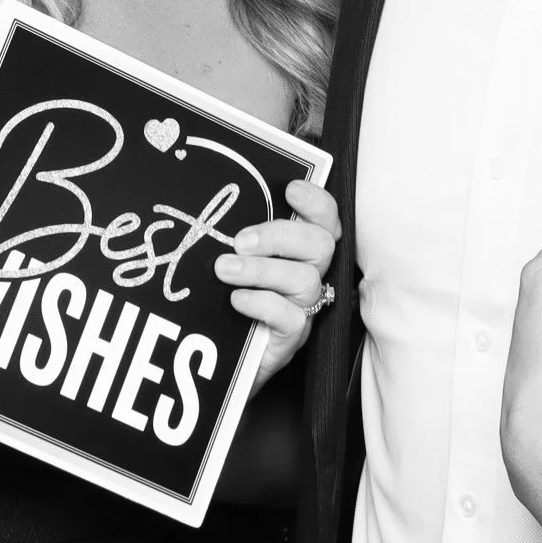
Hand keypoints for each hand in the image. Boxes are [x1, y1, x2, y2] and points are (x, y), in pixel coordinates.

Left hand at [215, 179, 339, 391]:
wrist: (218, 353)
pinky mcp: (291, 339)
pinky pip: (292, 318)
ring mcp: (303, 308)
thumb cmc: (228, 293)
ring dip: (260, 270)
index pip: (327, 220)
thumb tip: (214, 202)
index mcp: (299, 249)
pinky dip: (260, 303)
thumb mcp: (236, 256)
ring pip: (305, 280)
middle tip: (240, 241)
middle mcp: (310, 275)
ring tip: (224, 269)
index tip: (290, 190)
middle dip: (280, 236)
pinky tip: (235, 299)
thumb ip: (240, 232)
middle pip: (321, 245)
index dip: (317, 202)